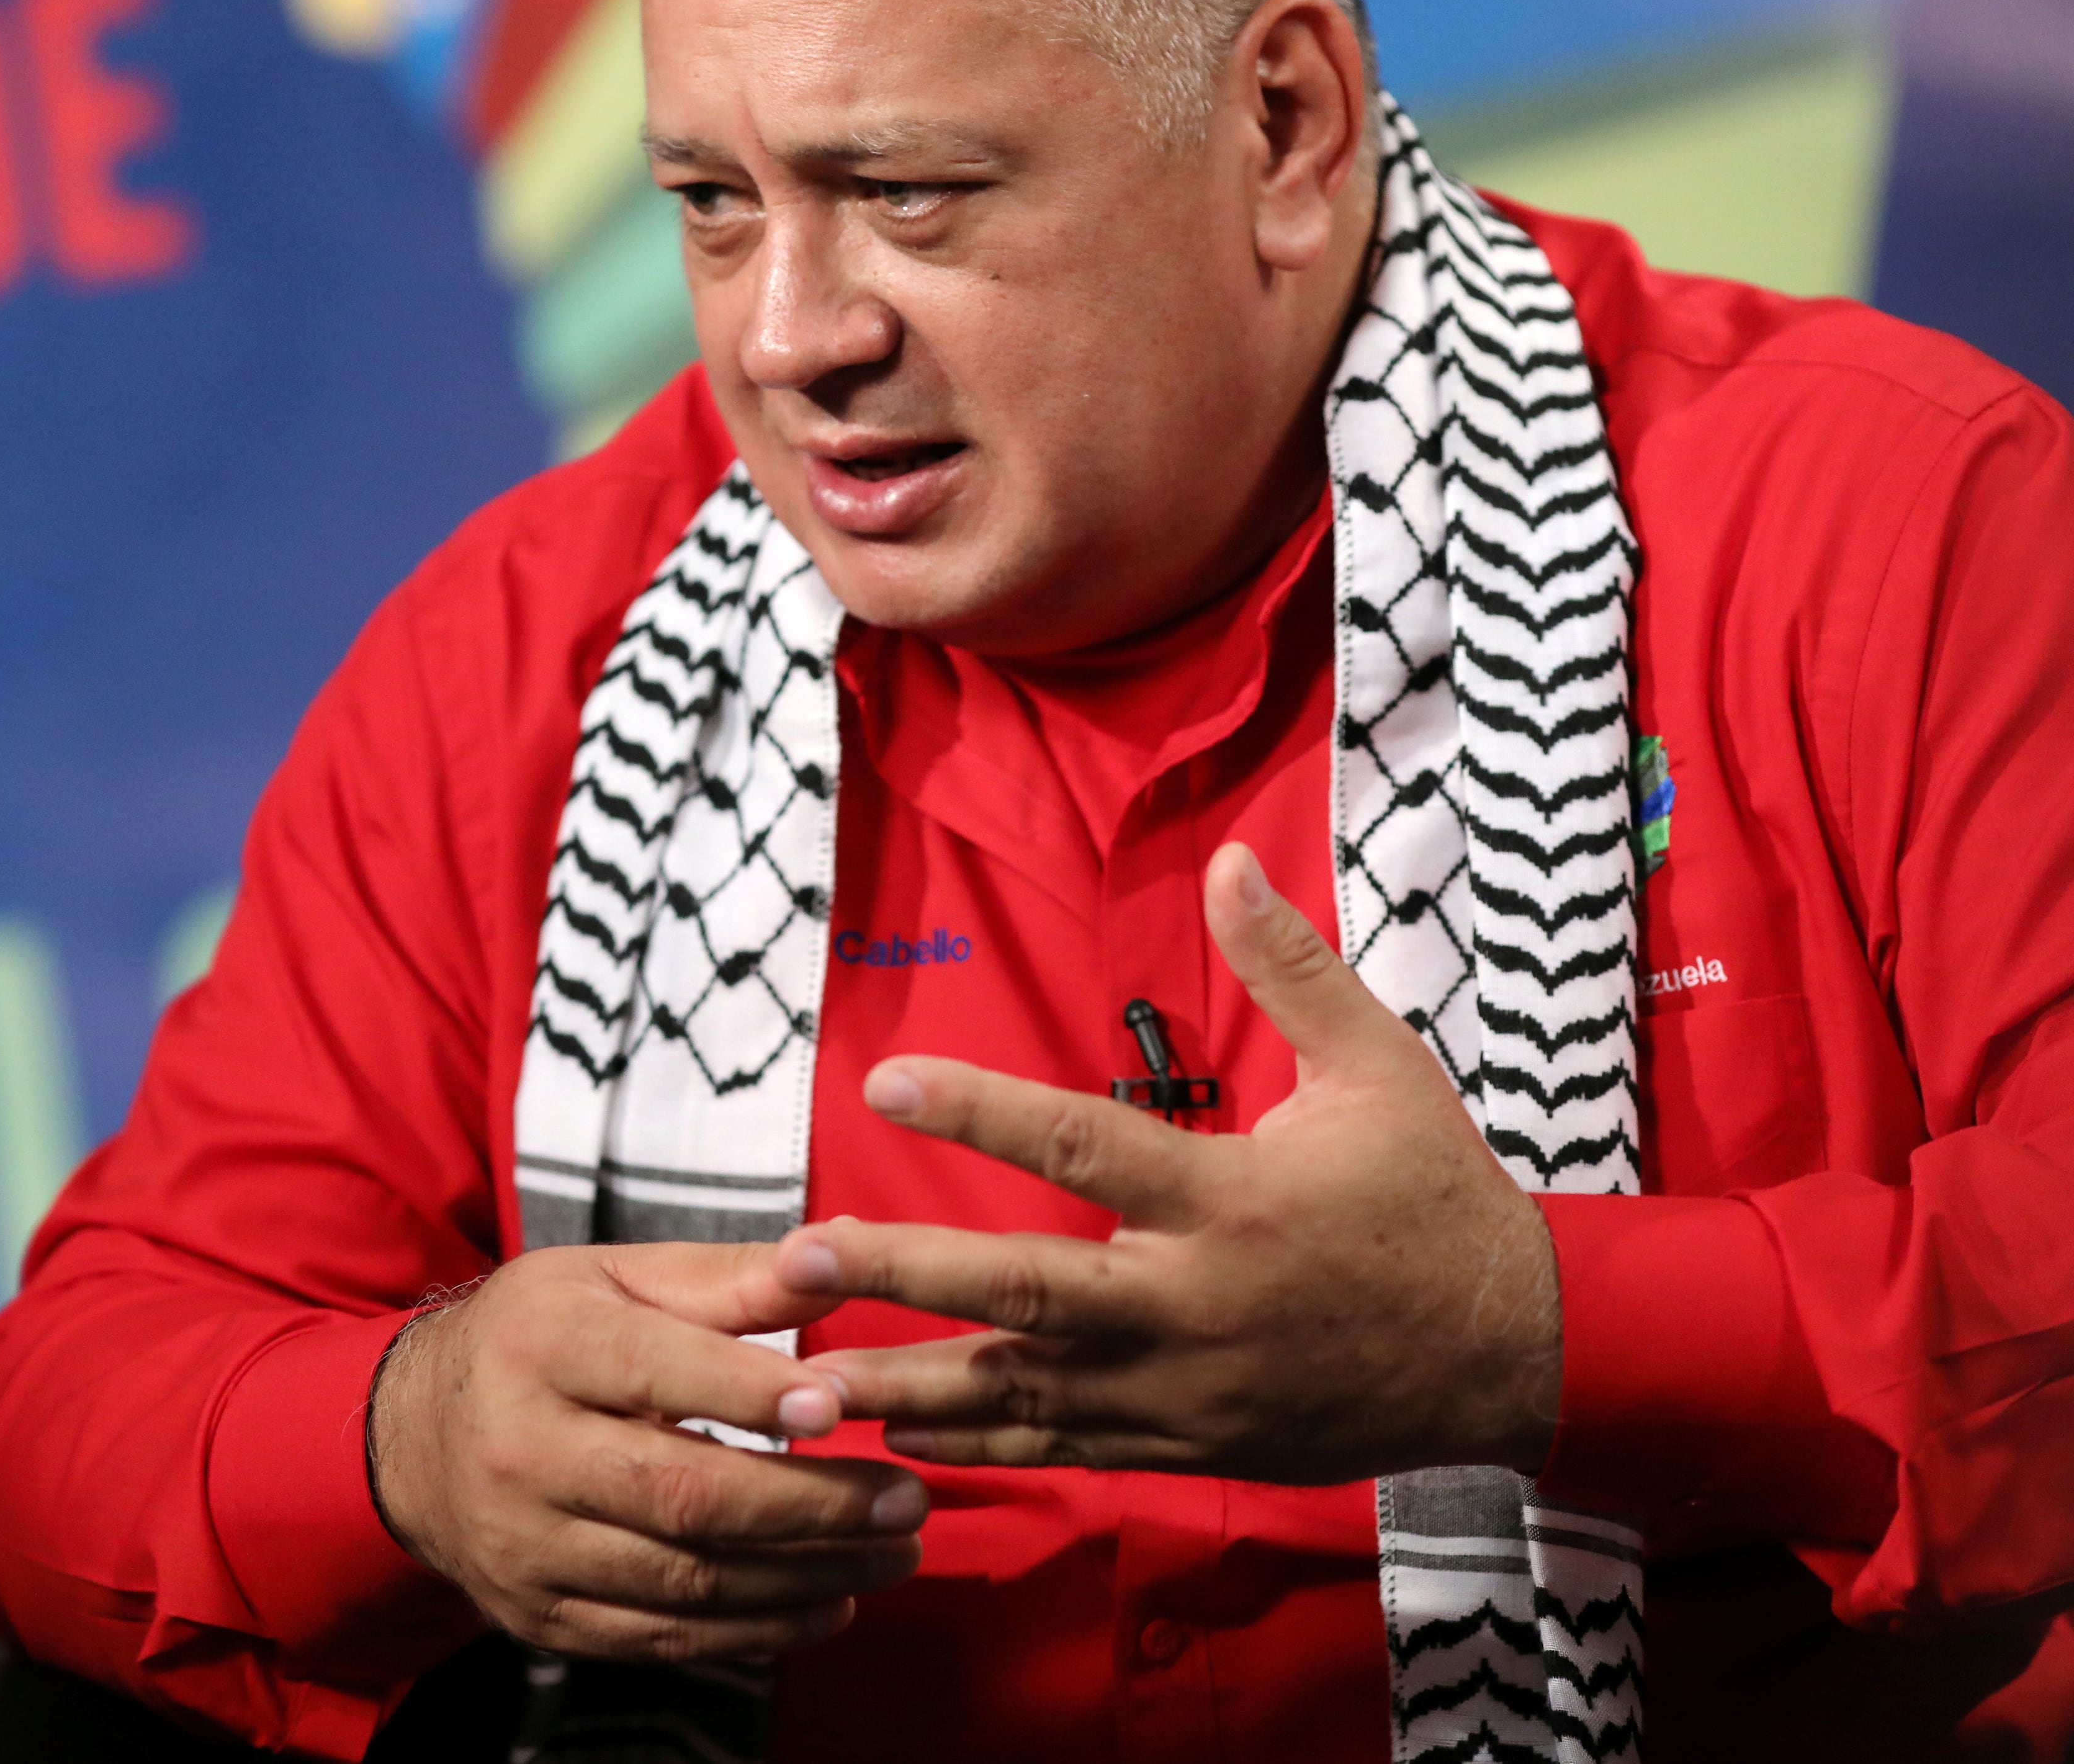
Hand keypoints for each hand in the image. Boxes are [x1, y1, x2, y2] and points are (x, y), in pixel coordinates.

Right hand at [368, 1242, 929, 1660]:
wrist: (411, 1437)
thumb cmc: (538, 1338)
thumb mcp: (613, 1278)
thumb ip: (726, 1278)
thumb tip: (838, 1253)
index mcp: (542, 1345)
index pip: (656, 1373)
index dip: (750, 1394)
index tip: (839, 1406)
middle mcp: (523, 1451)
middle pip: (683, 1495)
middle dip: (812, 1506)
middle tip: (908, 1500)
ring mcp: (529, 1547)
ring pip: (685, 1580)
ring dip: (807, 1575)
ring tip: (894, 1550)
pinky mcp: (542, 1616)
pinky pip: (664, 1639)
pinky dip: (758, 1630)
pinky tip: (829, 1602)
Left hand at [781, 843, 1561, 1484]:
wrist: (1515, 1352)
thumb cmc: (1436, 1198)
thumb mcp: (1379, 1067)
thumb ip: (1291, 967)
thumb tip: (1230, 858)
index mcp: (1233, 1199)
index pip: (1084, 1145)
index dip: (980, 1110)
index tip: (884, 1082)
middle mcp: (1195, 1302)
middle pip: (1028, 1291)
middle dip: (906, 1277)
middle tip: (796, 1262)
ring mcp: (1186, 1389)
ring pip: (1027, 1394)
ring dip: (908, 1390)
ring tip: (800, 1383)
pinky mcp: (1188, 1446)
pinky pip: (1064, 1451)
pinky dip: (976, 1450)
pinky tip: (891, 1441)